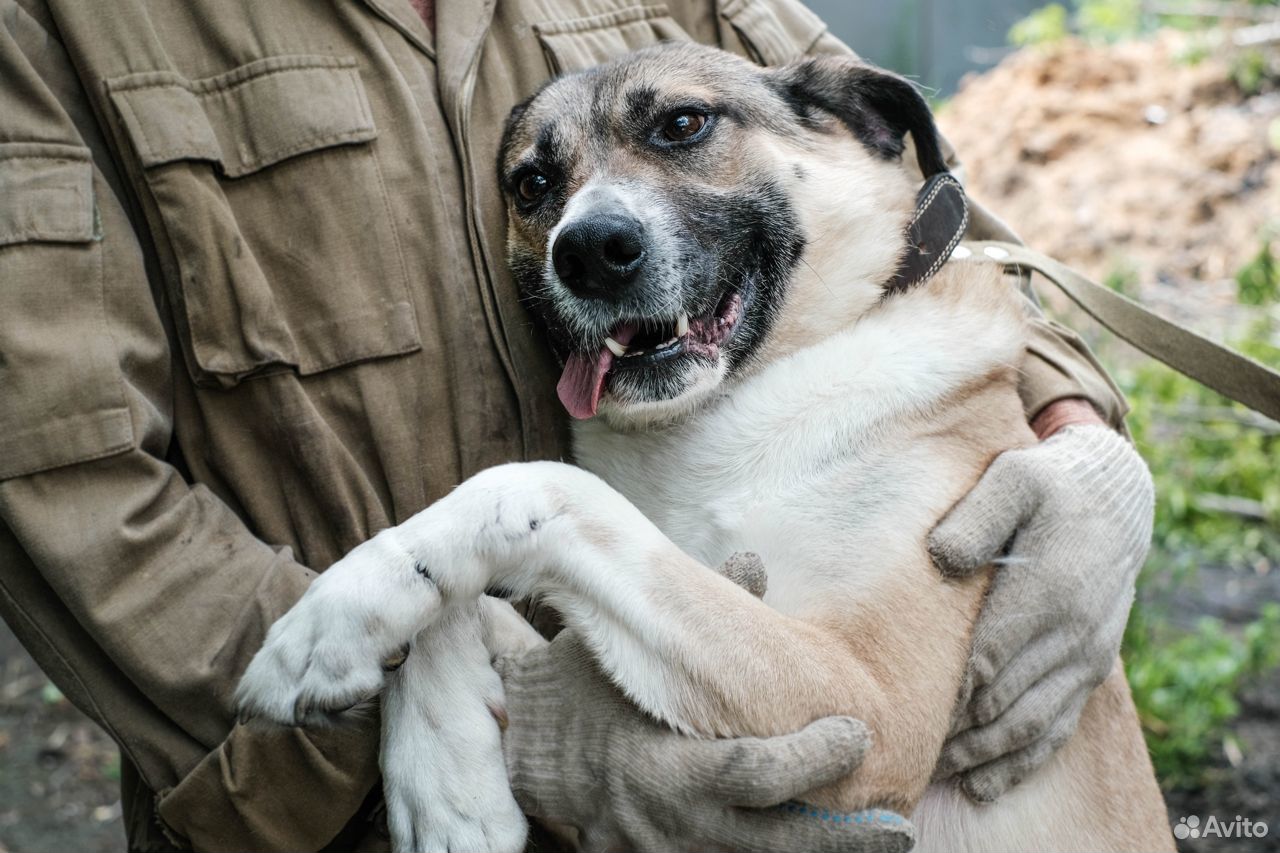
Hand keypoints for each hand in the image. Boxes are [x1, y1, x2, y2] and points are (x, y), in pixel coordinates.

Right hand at [496, 634, 912, 852]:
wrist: (522, 748)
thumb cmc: (579, 687)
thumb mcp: (627, 646)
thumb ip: (696, 617)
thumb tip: (752, 564)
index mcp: (663, 765)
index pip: (750, 774)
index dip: (809, 759)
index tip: (854, 732)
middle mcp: (669, 821)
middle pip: (769, 843)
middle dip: (839, 840)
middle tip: (900, 826)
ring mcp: (665, 852)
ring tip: (879, 840)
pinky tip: (820, 847)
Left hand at [927, 420, 1153, 802]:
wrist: (1118, 502)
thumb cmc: (1049, 485)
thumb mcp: (1014, 479)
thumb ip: (977, 515)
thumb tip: (941, 556)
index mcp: (1047, 591)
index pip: (986, 660)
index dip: (944, 692)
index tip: (900, 707)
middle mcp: (1072, 634)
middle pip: (1002, 703)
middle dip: (951, 733)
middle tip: (898, 752)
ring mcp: (1086, 658)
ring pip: (1029, 726)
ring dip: (980, 757)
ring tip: (929, 772)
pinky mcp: (1092, 670)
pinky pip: (1057, 728)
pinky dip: (1020, 762)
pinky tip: (982, 784)